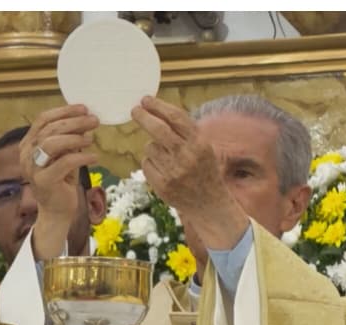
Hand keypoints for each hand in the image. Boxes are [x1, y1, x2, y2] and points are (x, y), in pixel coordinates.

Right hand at [19, 104, 99, 258]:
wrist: (57, 211)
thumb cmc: (62, 182)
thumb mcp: (65, 156)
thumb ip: (70, 140)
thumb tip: (85, 121)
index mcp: (29, 144)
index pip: (43, 120)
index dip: (63, 112)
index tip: (84, 108)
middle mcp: (27, 154)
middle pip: (49, 129)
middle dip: (73, 122)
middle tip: (93, 120)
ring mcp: (33, 168)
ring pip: (52, 143)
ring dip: (75, 138)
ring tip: (91, 138)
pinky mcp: (44, 181)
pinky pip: (64, 163)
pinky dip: (81, 157)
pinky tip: (94, 157)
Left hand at [132, 96, 246, 251]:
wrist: (210, 204)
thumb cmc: (204, 170)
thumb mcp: (204, 147)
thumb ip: (184, 131)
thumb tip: (156, 110)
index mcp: (199, 144)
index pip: (176, 118)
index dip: (158, 106)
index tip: (145, 100)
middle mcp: (187, 157)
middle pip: (158, 129)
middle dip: (143, 117)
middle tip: (135, 110)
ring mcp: (174, 172)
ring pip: (150, 147)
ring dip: (153, 148)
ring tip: (167, 159)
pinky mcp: (163, 186)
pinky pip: (146, 164)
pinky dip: (151, 163)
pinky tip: (164, 171)